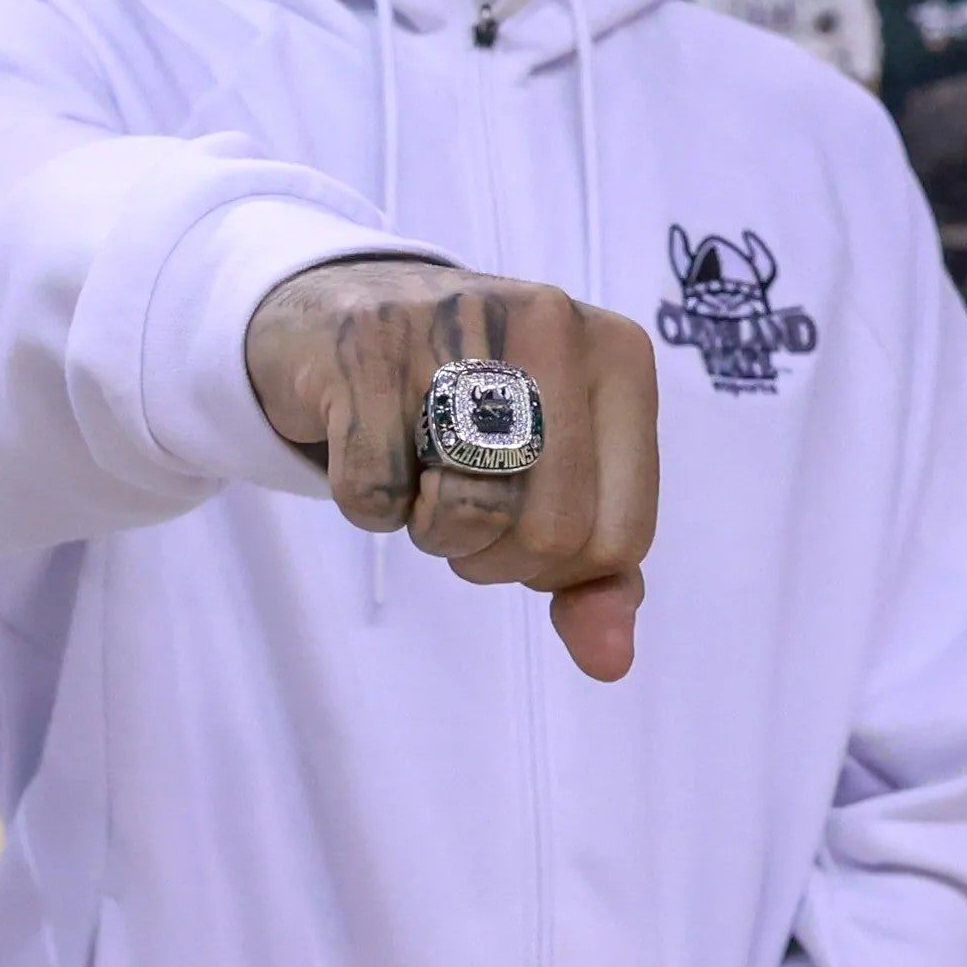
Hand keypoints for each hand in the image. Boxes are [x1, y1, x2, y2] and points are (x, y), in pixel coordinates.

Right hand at [242, 259, 660, 681]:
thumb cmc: (470, 403)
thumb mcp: (557, 470)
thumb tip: (610, 662)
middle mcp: (550, 321)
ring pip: (463, 513)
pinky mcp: (363, 343)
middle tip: (459, 506)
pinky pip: (372, 494)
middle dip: (490, 556)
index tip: (521, 524)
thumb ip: (596, 571)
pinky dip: (364, 500)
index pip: (619, 538)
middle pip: (546, 533)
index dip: (559, 570)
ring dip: (428, 529)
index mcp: (620, 355)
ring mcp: (453, 324)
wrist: (346, 304)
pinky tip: (367, 441)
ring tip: (421, 474)